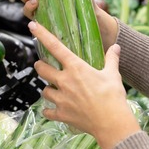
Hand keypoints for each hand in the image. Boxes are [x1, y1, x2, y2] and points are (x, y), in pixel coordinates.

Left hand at [29, 21, 140, 148]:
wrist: (111, 122)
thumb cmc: (112, 96)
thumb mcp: (113, 74)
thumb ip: (111, 59)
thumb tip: (116, 47)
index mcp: (75, 68)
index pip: (55, 47)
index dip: (42, 35)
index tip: (32, 26)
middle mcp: (64, 81)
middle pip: (42, 69)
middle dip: (40, 66)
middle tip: (43, 65)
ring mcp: (61, 99)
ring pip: (44, 90)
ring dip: (47, 88)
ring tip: (52, 89)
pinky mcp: (61, 114)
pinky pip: (48, 111)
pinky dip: (49, 110)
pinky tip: (52, 110)